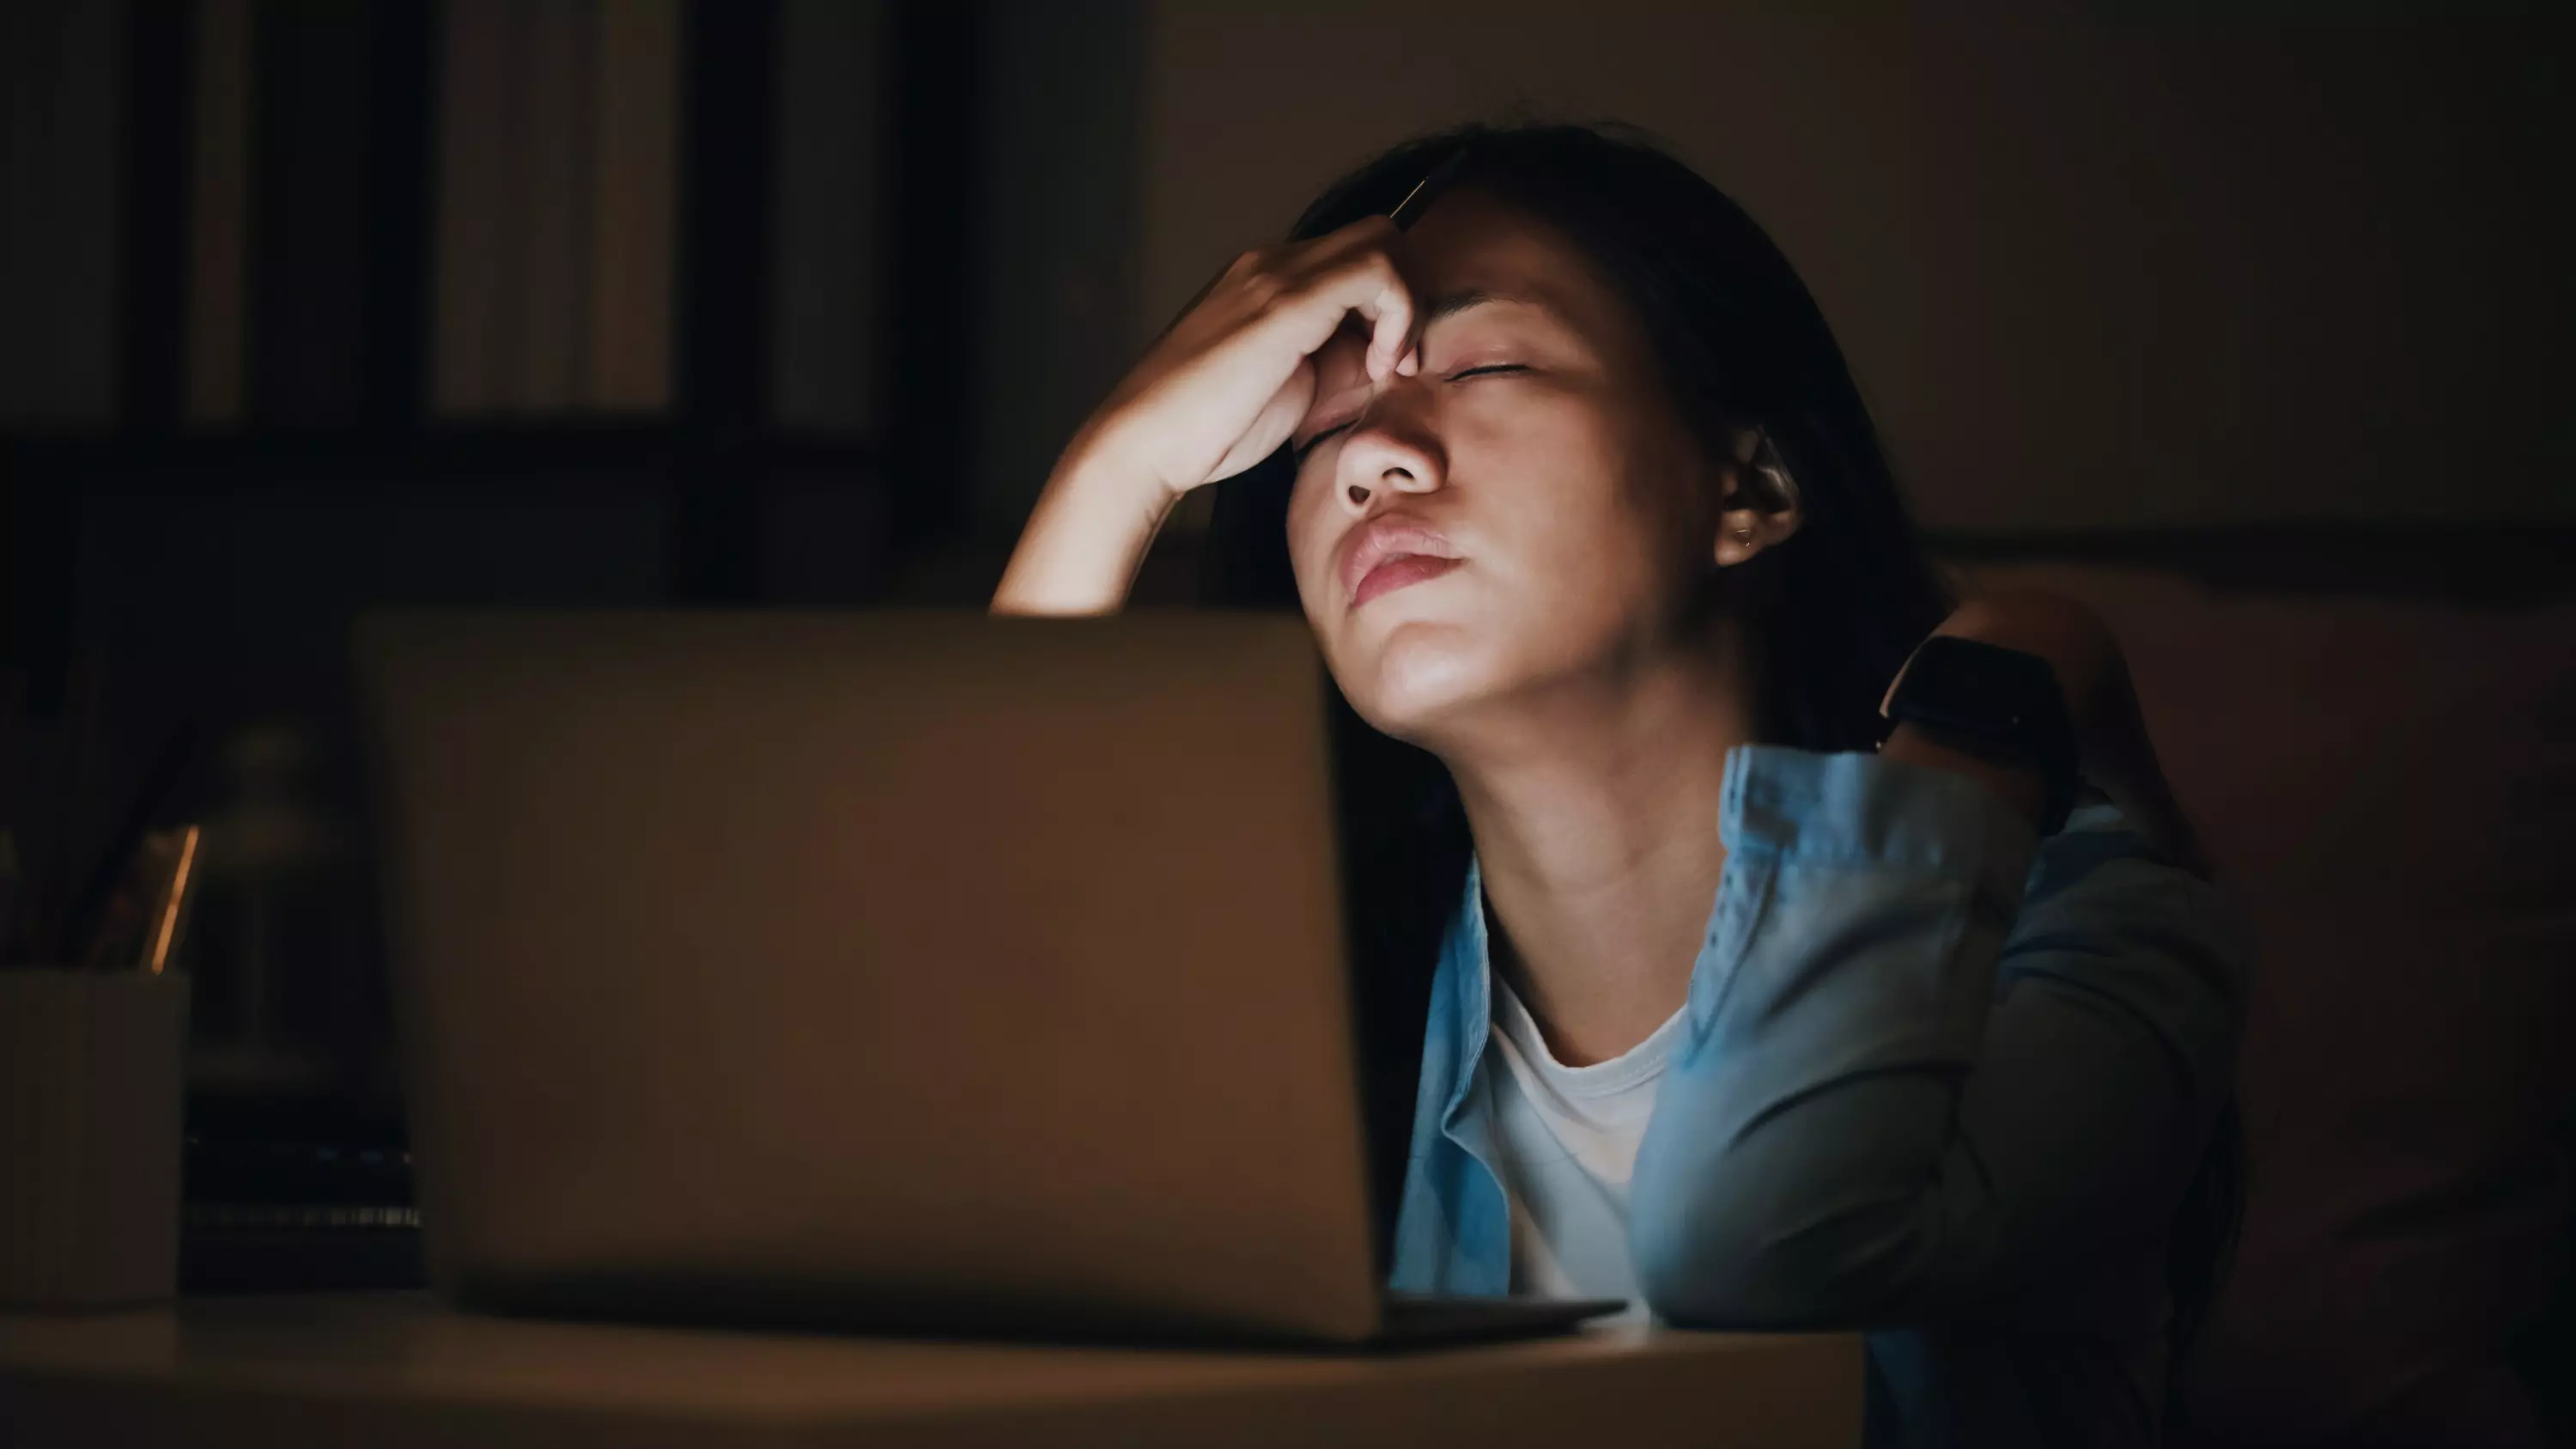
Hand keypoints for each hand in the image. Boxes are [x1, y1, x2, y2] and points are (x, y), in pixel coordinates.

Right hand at [992, 217, 1422, 614]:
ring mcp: (1275, 274)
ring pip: (1381, 241)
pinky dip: (1398, 313)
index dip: (1391, 304)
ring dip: (1405, 304)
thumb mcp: (1292, 390)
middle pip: (1375, 235)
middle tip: (1397, 362)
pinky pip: (1375, 270)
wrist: (1145, 441)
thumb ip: (1337, 365)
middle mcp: (1271, 263)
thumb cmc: (1208, 430)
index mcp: (1267, 281)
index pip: (1355, 259)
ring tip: (1387, 367)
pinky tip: (1379, 363)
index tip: (1388, 367)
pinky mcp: (1285, 300)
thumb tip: (1388, 360)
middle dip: (1407, 294)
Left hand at [1887, 592, 2209, 874]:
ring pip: (1989, 686)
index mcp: (2088, 641)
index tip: (2073, 781)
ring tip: (1984, 772)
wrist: (1997, 686)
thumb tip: (2204, 873)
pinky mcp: (1929, 646)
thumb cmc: (2078, 721)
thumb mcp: (2128, 774)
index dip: (2087, 747)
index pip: (2093, 700)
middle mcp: (2031, 620)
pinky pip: (1940, 690)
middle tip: (2029, 778)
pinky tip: (1948, 752)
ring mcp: (1976, 627)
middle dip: (2038, 733)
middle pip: (2038, 689)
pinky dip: (1947, 720)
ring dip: (1990, 724)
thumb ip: (2162, 819)